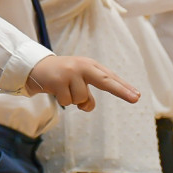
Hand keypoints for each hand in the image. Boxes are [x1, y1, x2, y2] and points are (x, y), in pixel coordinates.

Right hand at [25, 55, 140, 111]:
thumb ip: (87, 93)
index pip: (109, 77)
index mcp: (89, 65)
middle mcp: (81, 66)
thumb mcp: (77, 81)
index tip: (137, 96)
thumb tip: (87, 106)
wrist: (35, 67)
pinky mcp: (58, 80)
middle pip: (104, 81)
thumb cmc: (62, 76)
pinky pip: (68, 102)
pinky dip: (62, 100)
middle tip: (136, 99)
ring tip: (64, 89)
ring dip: (73, 100)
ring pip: (82, 99)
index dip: (124, 87)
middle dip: (121, 91)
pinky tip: (55, 90)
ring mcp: (70, 72)